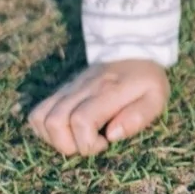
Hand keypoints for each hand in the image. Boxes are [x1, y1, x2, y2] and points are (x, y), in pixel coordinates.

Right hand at [28, 58, 168, 156]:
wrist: (133, 48)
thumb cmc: (146, 80)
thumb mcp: (156, 97)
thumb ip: (139, 117)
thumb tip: (112, 135)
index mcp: (108, 90)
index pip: (81, 120)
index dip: (88, 142)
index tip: (106, 142)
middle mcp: (83, 87)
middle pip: (55, 121)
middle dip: (69, 145)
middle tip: (91, 142)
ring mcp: (68, 87)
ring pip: (40, 117)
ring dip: (54, 139)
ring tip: (78, 138)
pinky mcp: (61, 90)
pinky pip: (38, 112)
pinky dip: (45, 129)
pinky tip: (67, 132)